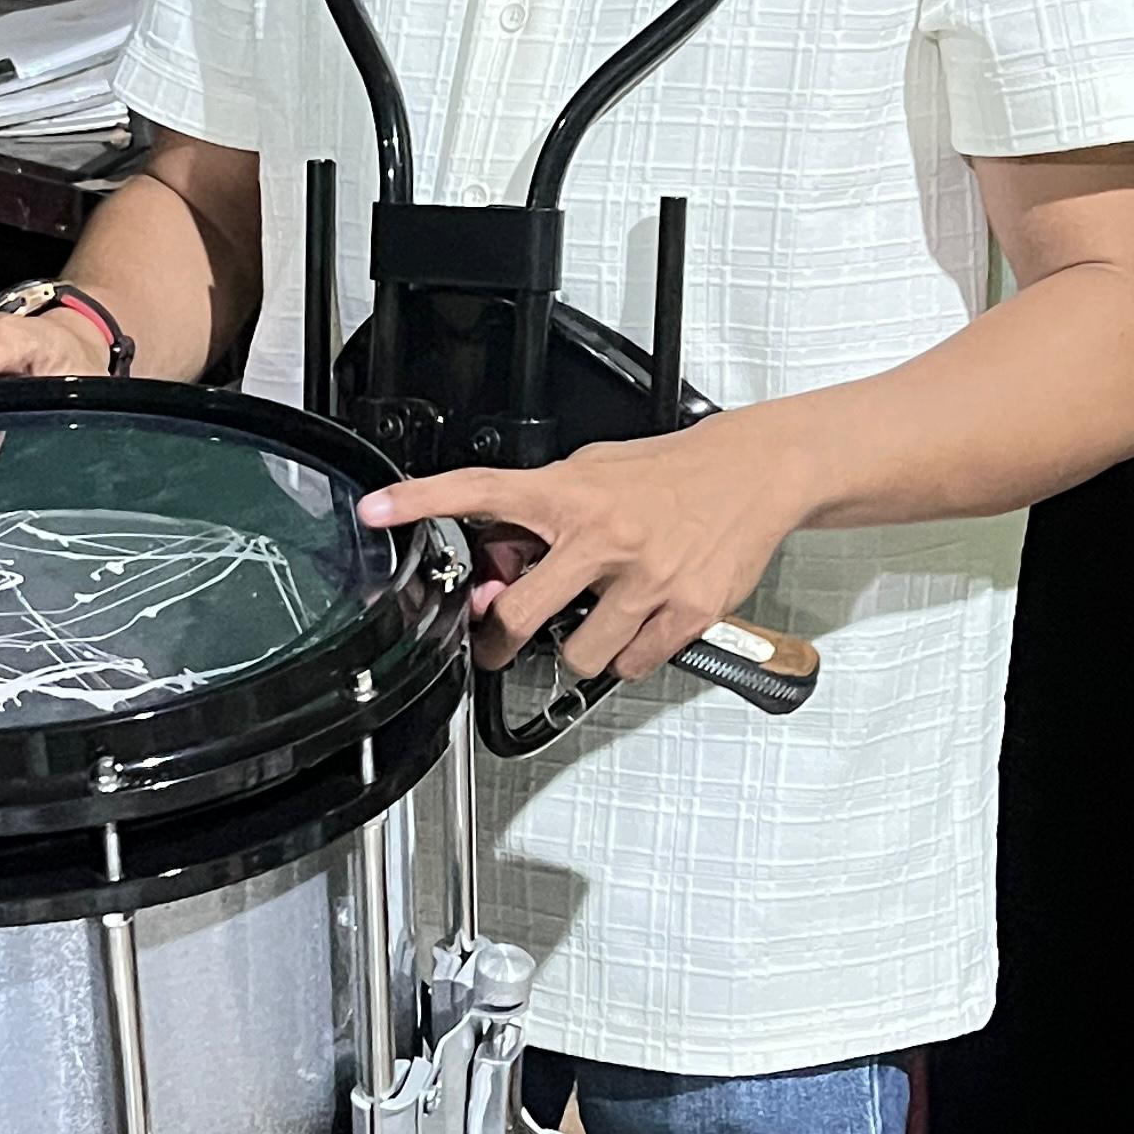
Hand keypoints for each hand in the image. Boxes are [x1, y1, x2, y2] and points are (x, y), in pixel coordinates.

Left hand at [360, 405, 814, 685]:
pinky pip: (632, 663)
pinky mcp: (685, 611)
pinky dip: (628, 655)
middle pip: (518, 614)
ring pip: (579, 653)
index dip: (420, 501)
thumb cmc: (672, 473)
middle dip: (498, 639)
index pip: (480, 491)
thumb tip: (500, 558)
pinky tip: (638, 625)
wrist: (756, 472)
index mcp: (570, 494)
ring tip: (596, 619)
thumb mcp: (595, 471)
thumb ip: (546, 510)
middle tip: (496, 642)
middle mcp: (602, 536)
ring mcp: (645, 579)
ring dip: (578, 647)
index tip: (377, 510)